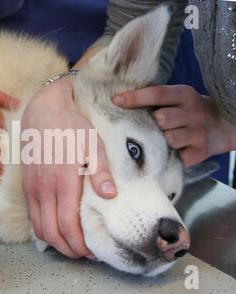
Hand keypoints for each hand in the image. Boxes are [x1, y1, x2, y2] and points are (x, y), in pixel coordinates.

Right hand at [21, 77, 116, 258]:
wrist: (43, 111)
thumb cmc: (71, 127)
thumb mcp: (93, 143)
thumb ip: (101, 171)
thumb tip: (110, 196)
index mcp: (62, 181)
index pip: (67, 225)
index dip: (79, 243)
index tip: (91, 251)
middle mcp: (43, 189)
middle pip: (51, 232)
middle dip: (67, 249)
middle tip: (82, 253)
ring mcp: (31, 188)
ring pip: (38, 227)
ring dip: (54, 241)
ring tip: (70, 244)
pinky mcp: (26, 185)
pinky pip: (31, 215)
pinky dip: (42, 228)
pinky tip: (55, 227)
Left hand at [112, 85, 235, 166]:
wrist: (221, 125)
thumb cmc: (186, 111)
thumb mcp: (175, 99)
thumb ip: (154, 100)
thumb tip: (119, 100)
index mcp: (184, 95)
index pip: (157, 93)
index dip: (135, 97)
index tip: (115, 100)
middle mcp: (193, 113)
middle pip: (163, 118)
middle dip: (150, 123)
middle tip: (142, 126)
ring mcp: (198, 134)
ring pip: (169, 139)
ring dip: (157, 141)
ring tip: (153, 141)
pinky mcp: (199, 153)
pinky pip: (175, 158)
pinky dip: (164, 158)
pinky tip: (159, 156)